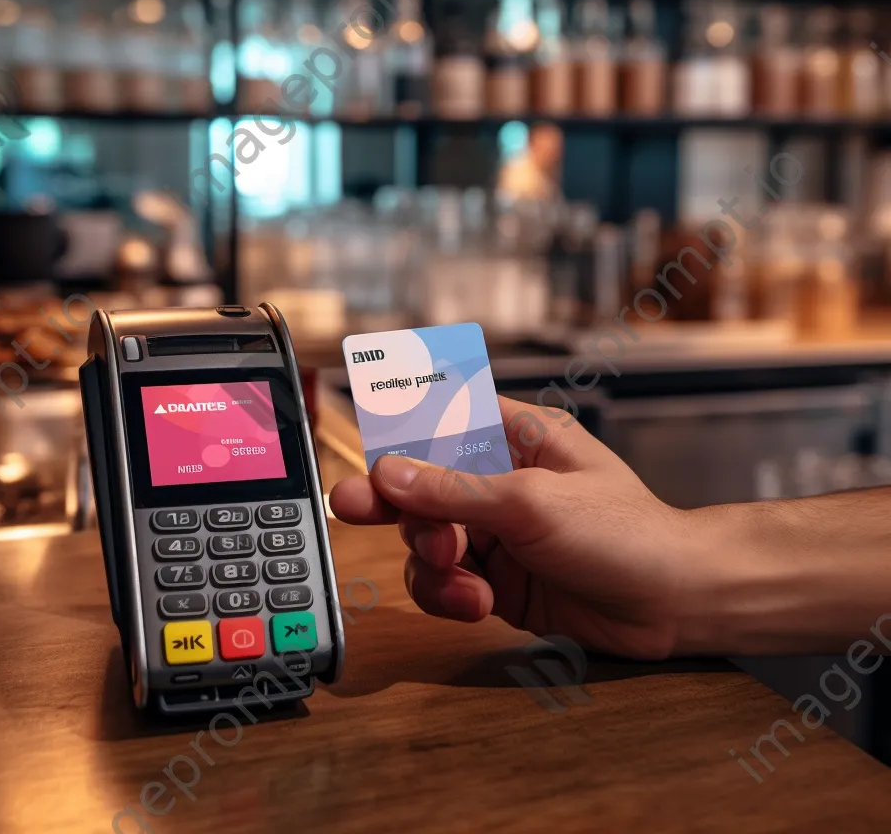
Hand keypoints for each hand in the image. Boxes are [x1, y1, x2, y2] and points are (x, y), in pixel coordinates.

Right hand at [330, 397, 698, 659]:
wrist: (673, 605)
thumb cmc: (624, 532)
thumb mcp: (532, 503)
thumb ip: (453, 491)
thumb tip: (386, 473)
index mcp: (512, 436)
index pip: (438, 417)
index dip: (395, 427)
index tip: (359, 439)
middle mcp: (497, 480)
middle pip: (418, 484)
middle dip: (394, 503)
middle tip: (349, 507)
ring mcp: (494, 532)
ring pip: (423, 539)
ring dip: (428, 559)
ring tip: (458, 572)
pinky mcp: (494, 579)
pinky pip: (444, 582)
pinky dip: (447, 595)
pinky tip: (476, 605)